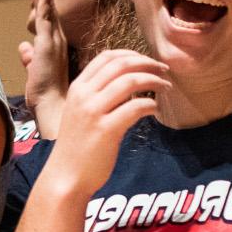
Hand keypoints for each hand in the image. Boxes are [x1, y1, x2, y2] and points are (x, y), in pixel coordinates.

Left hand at [18, 0, 68, 122]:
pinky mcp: (49, 45)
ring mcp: (54, 39)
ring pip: (47, 6)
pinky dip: (47, 2)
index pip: (45, 11)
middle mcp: (56, 37)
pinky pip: (48, 19)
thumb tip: (24, 48)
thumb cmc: (44, 92)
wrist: (52, 107)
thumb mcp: (34, 69)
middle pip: (47, 3)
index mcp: (50, 41)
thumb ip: (30, 56)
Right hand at [42, 50, 169, 197]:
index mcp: (77, 88)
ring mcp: (93, 112)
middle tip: (164, 70)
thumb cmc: (77, 147)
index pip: (106, 57)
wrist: (66, 176)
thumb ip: (97, 95)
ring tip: (165, 88)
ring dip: (153, 81)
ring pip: (130, 81)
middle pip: (120, 64)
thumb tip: (128, 82)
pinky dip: (150, 105)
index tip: (148, 61)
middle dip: (147, 63)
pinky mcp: (105, 130)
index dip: (132, 54)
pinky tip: (155, 110)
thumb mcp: (80, 112)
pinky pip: (135, 107)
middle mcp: (83, 95)